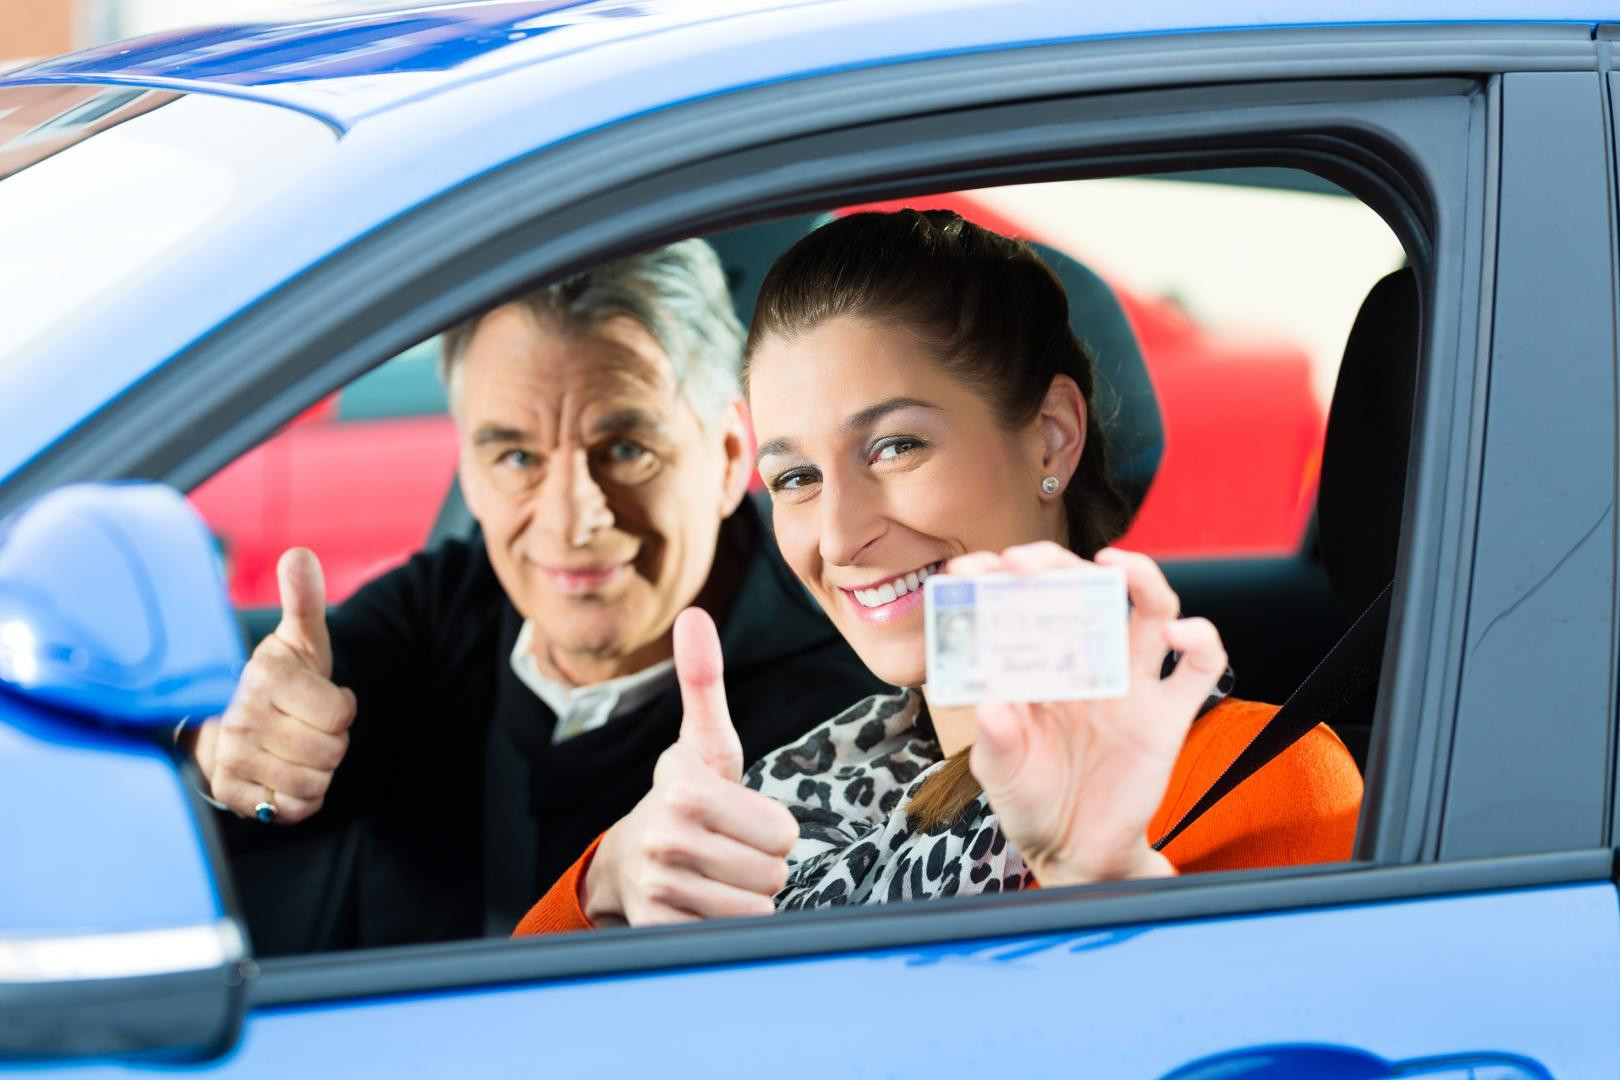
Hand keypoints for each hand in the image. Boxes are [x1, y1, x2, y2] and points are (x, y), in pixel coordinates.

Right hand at [189, 548, 356, 824]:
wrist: (228, 720)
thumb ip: (304, 600)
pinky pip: (293, 809)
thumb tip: (299, 555)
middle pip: (332, 751)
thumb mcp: (298, 639)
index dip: (342, 709)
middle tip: (307, 726)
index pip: (341, 714)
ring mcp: (232, 757)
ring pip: (315, 783)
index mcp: (265, 677)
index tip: (320, 699)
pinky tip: (286, 774)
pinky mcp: (230, 791)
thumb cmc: (280, 680)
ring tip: (296, 748)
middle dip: (332, 741)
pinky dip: (301, 799)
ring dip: (318, 770)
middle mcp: (241, 718)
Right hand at [580, 607, 798, 926]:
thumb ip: (704, 681)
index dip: (773, 827)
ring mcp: (659, 886)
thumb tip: (695, 617)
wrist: (626, 858)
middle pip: (773, 871)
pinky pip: (731, 934)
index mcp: (685, 789)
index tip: (743, 816)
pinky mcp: (658, 927)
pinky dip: (726, 922)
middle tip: (731, 847)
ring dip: (747, 894)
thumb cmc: (683, 794)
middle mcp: (667, 838)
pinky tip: (701, 900)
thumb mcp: (703, 740)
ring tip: (718, 872)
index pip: (782, 831)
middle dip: (763, 862)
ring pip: (756, 905)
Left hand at [955, 543, 1226, 885]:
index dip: (1000, 578)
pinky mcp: (1169, 715)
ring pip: (1152, 608)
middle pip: (1087, 590)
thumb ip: (996, 740)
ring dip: (1141, 575)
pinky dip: (1201, 638)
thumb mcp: (999, 773)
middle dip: (1058, 565)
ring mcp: (1131, 685)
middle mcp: (1087, 664)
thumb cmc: (1030, 803)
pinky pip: (1201, 665)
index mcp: (1040, 667)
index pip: (1025, 604)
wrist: (1076, 855)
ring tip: (1113, 564)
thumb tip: (990, 704)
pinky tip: (1177, 632)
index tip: (971, 568)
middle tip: (1025, 563)